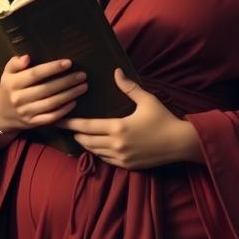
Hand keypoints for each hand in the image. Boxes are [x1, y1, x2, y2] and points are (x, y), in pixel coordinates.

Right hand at [0, 54, 87, 133]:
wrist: (1, 114)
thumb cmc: (9, 88)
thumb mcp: (8, 74)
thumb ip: (15, 63)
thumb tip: (27, 57)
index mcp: (13, 83)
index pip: (35, 74)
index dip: (52, 68)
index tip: (69, 63)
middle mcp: (19, 98)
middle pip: (47, 89)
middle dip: (66, 81)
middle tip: (82, 75)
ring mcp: (26, 112)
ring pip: (51, 103)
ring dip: (69, 95)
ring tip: (83, 87)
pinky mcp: (32, 123)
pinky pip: (50, 117)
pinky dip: (63, 111)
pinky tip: (74, 102)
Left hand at [55, 68, 191, 169]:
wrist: (181, 143)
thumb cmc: (164, 119)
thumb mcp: (147, 100)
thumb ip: (129, 87)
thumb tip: (116, 72)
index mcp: (118, 128)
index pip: (86, 127)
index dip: (70, 124)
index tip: (58, 120)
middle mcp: (116, 145)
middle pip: (87, 141)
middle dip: (76, 134)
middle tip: (67, 127)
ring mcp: (121, 158)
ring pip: (95, 152)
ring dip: (86, 144)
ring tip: (80, 135)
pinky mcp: (128, 165)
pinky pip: (106, 160)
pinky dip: (99, 152)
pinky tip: (97, 146)